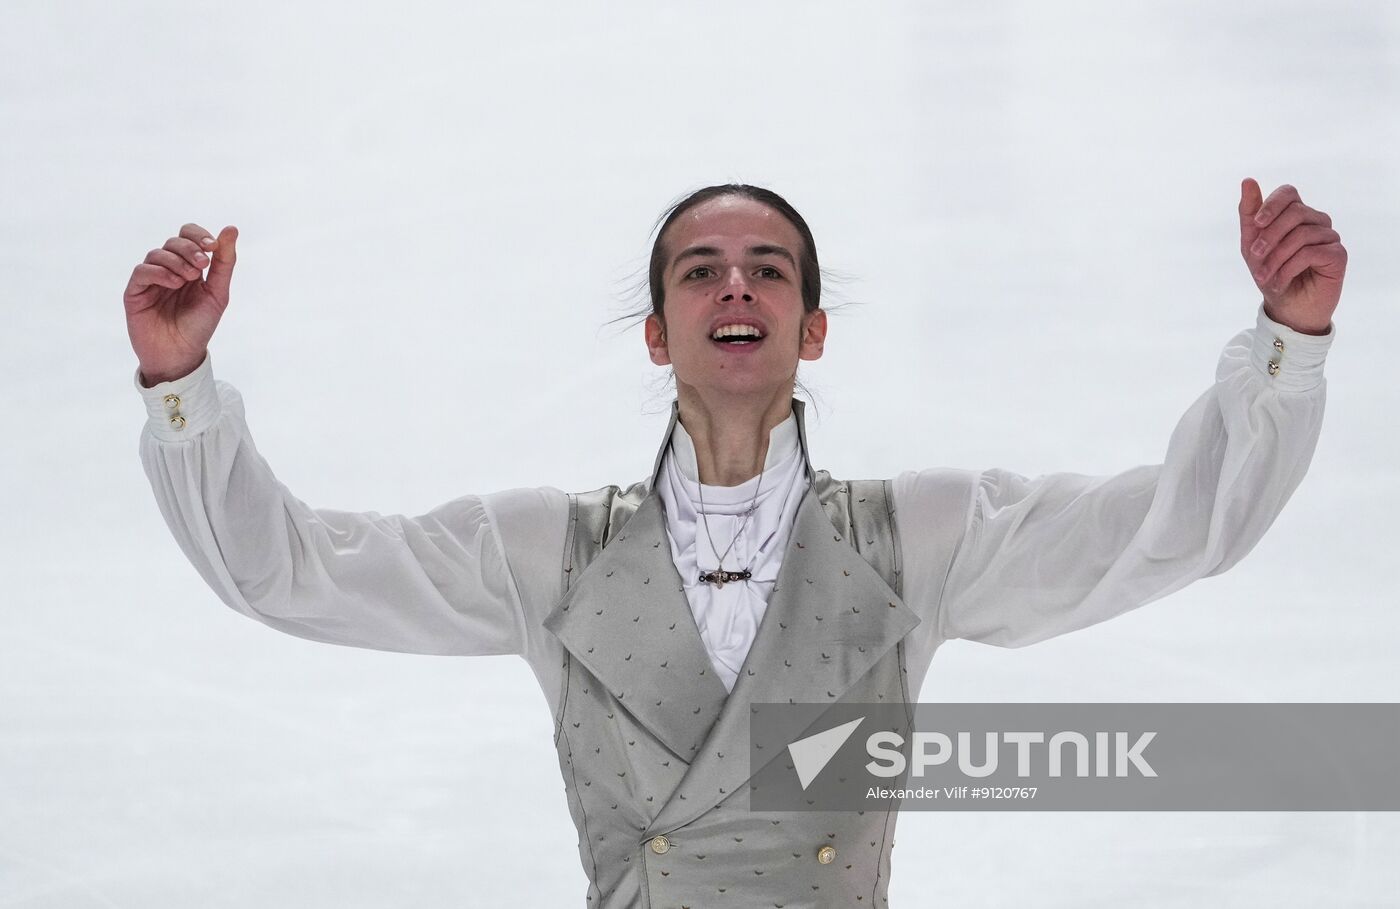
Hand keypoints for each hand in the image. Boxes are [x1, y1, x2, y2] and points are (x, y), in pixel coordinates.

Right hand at [124, 222, 238, 385]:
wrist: (181, 355)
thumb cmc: (199, 325)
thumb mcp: (217, 292)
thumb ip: (224, 262)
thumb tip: (231, 229)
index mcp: (189, 266)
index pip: (188, 235)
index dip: (198, 235)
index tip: (213, 246)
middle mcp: (168, 269)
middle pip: (173, 241)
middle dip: (190, 249)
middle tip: (202, 265)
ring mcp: (150, 279)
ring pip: (157, 253)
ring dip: (176, 261)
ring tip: (189, 278)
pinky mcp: (135, 291)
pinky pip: (142, 271)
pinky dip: (160, 272)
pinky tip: (174, 283)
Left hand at [1238, 179, 1344, 334]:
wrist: (1285, 307)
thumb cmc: (1269, 273)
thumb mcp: (1251, 244)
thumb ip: (1249, 213)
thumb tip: (1248, 180)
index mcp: (1296, 214)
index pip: (1288, 192)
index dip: (1271, 204)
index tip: (1255, 224)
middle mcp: (1316, 221)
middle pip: (1295, 212)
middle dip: (1269, 236)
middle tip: (1255, 257)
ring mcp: (1329, 236)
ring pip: (1302, 234)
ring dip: (1276, 258)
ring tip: (1264, 277)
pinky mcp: (1338, 254)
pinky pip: (1311, 252)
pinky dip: (1289, 269)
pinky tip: (1281, 282)